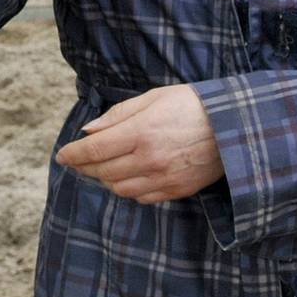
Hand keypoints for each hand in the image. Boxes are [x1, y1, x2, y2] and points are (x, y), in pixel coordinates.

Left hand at [54, 84, 224, 203]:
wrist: (234, 125)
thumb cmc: (191, 104)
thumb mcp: (153, 98)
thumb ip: (118, 115)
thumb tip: (89, 131)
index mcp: (142, 132)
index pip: (94, 150)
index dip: (73, 155)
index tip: (62, 155)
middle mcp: (150, 160)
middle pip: (103, 172)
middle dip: (85, 167)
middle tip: (78, 161)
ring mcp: (164, 179)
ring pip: (119, 189)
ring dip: (105, 180)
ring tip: (102, 168)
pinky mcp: (176, 191)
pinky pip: (141, 198)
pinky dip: (128, 189)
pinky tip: (127, 177)